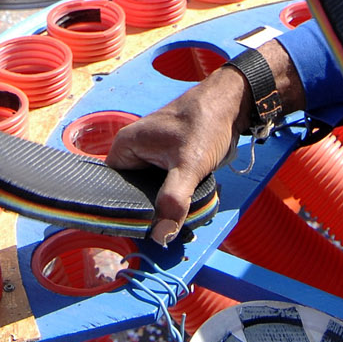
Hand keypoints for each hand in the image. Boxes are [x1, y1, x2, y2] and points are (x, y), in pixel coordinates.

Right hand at [105, 58, 248, 246]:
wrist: (231, 105)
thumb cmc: (205, 124)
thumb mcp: (188, 165)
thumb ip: (173, 200)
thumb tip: (161, 236)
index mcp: (125, 147)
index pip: (111, 190)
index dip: (124, 214)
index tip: (140, 233)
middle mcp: (133, 153)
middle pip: (133, 195)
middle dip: (149, 214)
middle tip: (164, 234)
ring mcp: (150, 158)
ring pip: (151, 194)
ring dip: (164, 208)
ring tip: (176, 226)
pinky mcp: (167, 163)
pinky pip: (164, 188)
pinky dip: (174, 200)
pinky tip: (184, 212)